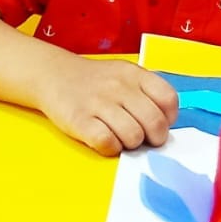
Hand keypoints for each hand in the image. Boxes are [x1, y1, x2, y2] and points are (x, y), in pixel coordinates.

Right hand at [38, 55, 177, 155]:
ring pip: (133, 136)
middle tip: (141, 137)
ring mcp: (98, 102)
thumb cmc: (94, 82)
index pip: (169, 100)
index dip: (168, 118)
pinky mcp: (79, 120)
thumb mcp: (124, 76)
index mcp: (134, 74)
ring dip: (129, 144)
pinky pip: (107, 143)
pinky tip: (103, 139)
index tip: (157, 122)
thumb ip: (146, 94)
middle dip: (152, 138)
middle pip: (155, 123)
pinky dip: (110, 148)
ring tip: (118, 135)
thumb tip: (164, 127)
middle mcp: (118, 86)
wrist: (52, 74)